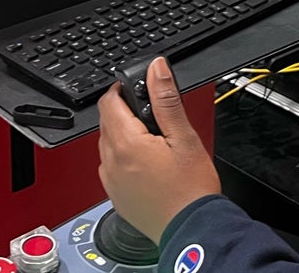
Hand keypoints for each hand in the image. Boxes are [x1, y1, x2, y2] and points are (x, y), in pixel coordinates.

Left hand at [97, 57, 220, 243]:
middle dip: (124, 111)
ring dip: (122, 134)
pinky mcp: (115, 196)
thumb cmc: (191, 188)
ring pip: (107, 144)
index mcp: (126, 143)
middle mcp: (111, 162)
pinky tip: (146, 163)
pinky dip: (122, 157)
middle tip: (151, 115)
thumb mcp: (184, 136)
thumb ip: (166, 100)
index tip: (136, 88)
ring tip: (153, 140)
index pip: (108, 102)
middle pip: (106, 122)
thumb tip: (156, 70)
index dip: (121, 89)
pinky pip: (110, 167)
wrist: (192, 228)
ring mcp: (111, 181)